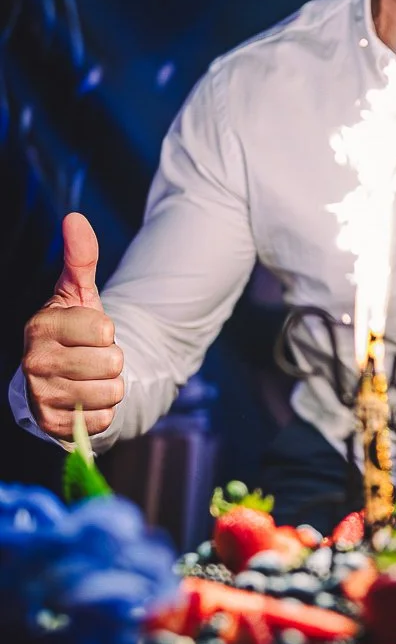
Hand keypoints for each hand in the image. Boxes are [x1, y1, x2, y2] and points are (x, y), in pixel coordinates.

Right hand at [22, 212, 124, 438]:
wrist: (58, 376)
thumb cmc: (72, 330)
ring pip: (111, 393)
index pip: (104, 331)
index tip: (91, 333)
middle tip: (92, 357)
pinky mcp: (53, 425)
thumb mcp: (78, 293)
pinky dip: (103, 412)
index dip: (107, 332)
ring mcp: (42, 396)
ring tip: (91, 378)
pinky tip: (86, 400)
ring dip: (110, 386)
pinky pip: (103, 420)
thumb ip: (80, 257)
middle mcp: (35, 362)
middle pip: (112, 363)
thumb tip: (75, 218)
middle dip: (112, 360)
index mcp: (41, 326)